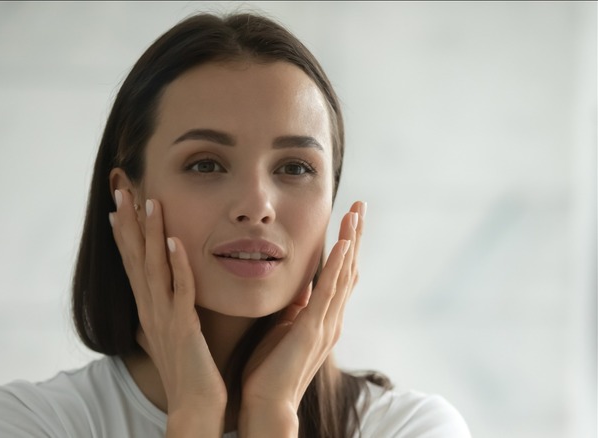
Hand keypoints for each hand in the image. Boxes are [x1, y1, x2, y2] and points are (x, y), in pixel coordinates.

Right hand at [109, 190, 226, 434]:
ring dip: (150, 233)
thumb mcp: (168, 342)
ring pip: (153, 267)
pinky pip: (179, 289)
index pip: (132, 265)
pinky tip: (173, 241)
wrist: (194, 407)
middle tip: (122, 190)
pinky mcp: (183, 326)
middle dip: (128, 223)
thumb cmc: (187, 374)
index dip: (123, 235)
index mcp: (149, 310)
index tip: (117, 207)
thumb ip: (159, 324)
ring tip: (150, 201)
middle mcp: (150, 309)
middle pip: (134, 258)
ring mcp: (165, 317)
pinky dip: (176, 264)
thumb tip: (146, 320)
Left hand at [238, 201, 365, 435]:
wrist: (266, 403)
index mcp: (323, 318)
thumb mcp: (283, 328)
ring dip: (351, 242)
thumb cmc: (270, 369)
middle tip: (361, 205)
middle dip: (355, 236)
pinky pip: (329, 293)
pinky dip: (338, 267)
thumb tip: (299, 287)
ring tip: (356, 214)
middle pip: (350, 269)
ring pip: (344, 275)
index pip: (340, 274)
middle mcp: (331, 319)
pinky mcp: (312, 330)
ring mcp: (325, 324)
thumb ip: (295, 308)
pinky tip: (344, 244)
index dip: (347, 246)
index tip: (349, 218)